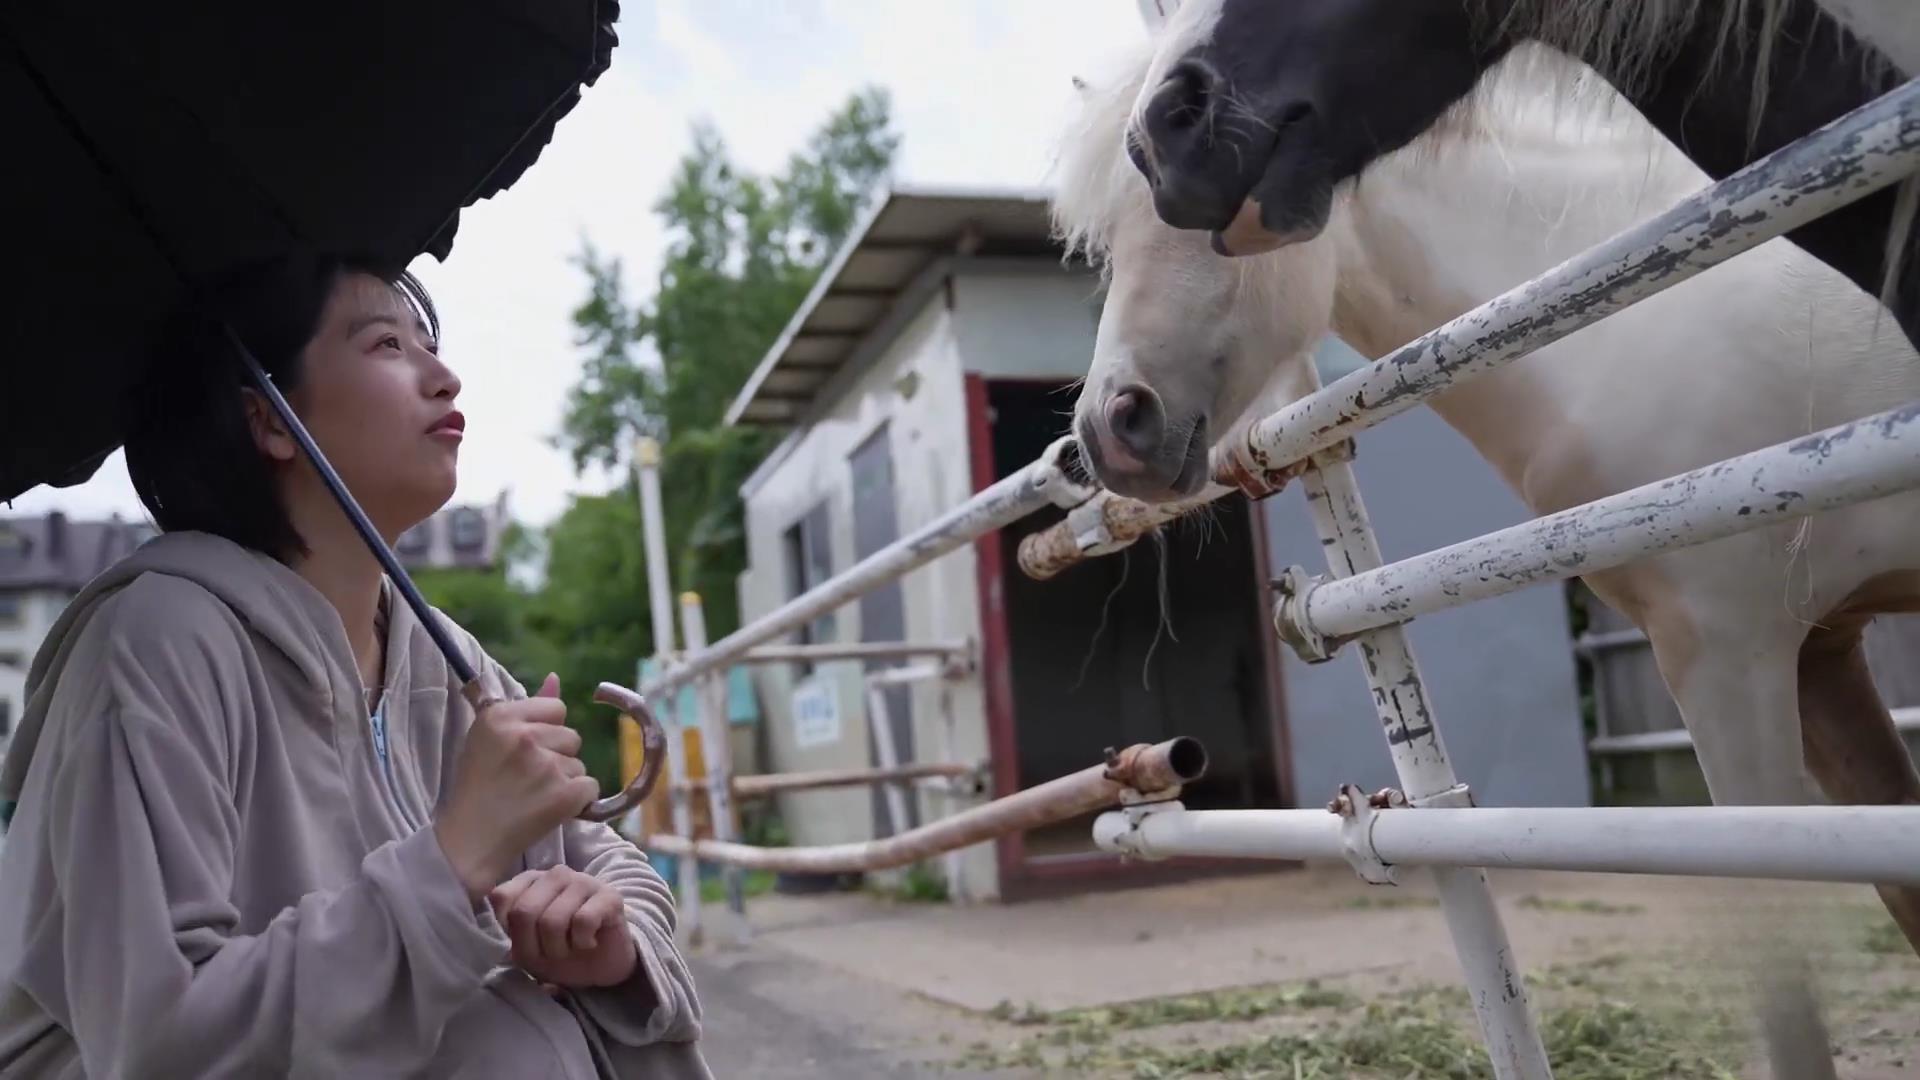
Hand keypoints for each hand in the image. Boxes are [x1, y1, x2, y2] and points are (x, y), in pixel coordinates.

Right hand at [434, 674, 599, 899]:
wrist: (470, 839)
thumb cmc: (479, 786)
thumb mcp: (490, 739)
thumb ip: (527, 708)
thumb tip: (556, 678)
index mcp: (500, 716)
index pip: (556, 708)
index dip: (546, 731)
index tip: (525, 752)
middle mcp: (523, 737)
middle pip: (571, 736)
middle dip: (556, 757)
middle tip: (526, 779)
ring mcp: (545, 766)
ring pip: (579, 764)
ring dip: (564, 781)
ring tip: (532, 797)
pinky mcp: (563, 795)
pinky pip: (590, 788)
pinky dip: (576, 802)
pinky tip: (549, 810)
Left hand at [489, 865, 638, 988]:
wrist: (603, 963)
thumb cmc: (561, 950)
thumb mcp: (526, 946)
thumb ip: (507, 928)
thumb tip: (487, 919)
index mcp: (530, 881)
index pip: (501, 898)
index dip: (509, 931)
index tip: (524, 944)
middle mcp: (555, 874)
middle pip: (525, 912)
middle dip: (535, 946)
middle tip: (550, 954)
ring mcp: (584, 881)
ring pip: (554, 920)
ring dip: (559, 948)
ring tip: (570, 948)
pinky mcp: (610, 896)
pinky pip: (584, 921)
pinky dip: (582, 942)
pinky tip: (590, 942)